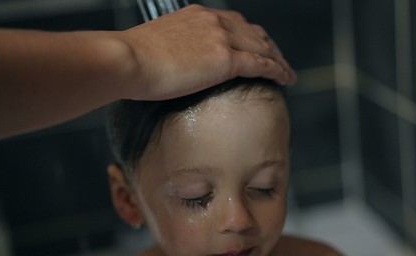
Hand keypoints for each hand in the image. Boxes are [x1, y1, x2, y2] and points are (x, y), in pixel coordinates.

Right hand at [117, 4, 295, 99]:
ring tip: (287, 72)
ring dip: (278, 59)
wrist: (128, 61)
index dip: (249, 36)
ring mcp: (221, 38)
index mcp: (197, 16)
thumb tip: (174, 64)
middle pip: (253, 32)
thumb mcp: (157, 45)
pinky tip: (287, 78)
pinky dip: (278, 70)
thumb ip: (174, 49)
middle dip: (268, 46)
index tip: (255, 47)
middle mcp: (213, 21)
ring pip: (262, 47)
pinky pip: (262, 63)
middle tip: (277, 60)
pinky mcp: (226, 59)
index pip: (233, 23)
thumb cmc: (133, 59)